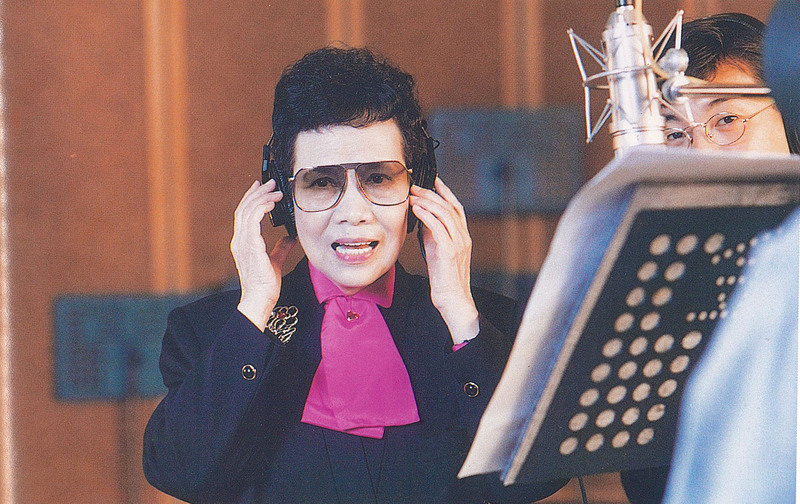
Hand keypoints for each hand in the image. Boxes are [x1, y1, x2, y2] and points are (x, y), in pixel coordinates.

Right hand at [230, 179, 295, 329]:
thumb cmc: (265, 284)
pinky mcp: (250, 245)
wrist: (261, 299)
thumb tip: (290, 237)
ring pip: (247, 210)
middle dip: (257, 192)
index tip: (260, 187)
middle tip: (269, 182)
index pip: (244, 214)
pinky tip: (272, 202)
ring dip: (261, 197)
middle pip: (244, 208)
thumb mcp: (276, 260)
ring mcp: (243, 242)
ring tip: (274, 189)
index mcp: (243, 242)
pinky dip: (262, 207)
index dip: (251, 198)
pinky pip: (253, 220)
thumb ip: (281, 247)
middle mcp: (240, 240)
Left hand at [410, 178, 478, 343]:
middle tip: (415, 186)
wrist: (452, 299)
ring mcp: (458, 243)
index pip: (456, 207)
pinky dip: (426, 215)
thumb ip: (433, 235)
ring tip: (412, 195)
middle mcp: (463, 237)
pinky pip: (437, 227)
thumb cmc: (444, 278)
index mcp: (462, 236)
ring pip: (444, 214)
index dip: (445, 192)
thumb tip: (422, 220)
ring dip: (426, 201)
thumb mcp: (438, 251)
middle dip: (431, 193)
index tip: (433, 180)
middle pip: (449, 206)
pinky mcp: (449, 251)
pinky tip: (415, 208)